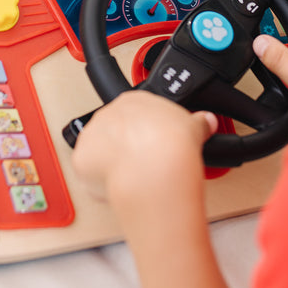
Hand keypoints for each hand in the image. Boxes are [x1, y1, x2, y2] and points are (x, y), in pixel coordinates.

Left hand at [72, 90, 217, 211]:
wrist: (156, 169)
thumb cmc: (173, 145)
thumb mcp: (193, 125)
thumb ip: (198, 122)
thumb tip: (206, 121)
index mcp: (132, 100)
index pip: (134, 113)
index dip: (144, 132)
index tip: (152, 144)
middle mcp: (107, 114)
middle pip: (114, 132)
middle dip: (127, 147)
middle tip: (145, 163)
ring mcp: (91, 137)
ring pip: (100, 151)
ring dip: (112, 163)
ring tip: (134, 177)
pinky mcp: (81, 161)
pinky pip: (90, 173)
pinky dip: (101, 182)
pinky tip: (120, 187)